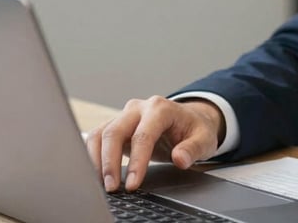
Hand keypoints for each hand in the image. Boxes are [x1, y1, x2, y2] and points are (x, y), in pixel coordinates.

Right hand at [86, 96, 225, 192]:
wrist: (189, 119)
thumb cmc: (195, 129)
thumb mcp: (204, 139)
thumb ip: (192, 149)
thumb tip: (180, 159)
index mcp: (160, 108)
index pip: (143, 135)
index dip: (136, 162)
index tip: (132, 184)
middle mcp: (139, 108)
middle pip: (115, 131)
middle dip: (110, 162)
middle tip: (111, 188)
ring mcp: (125, 115)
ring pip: (101, 133)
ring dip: (96, 160)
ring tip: (101, 185)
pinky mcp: (116, 125)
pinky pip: (97, 138)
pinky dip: (93, 156)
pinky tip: (97, 175)